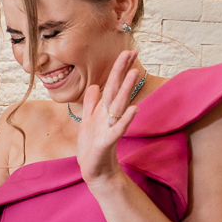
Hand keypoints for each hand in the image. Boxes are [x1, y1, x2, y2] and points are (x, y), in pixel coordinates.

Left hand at [78, 50, 141, 188]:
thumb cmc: (92, 146)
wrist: (94, 169)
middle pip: (117, 90)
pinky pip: (118, 129)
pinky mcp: (108, 142)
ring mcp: (110, 127)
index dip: (119, 69)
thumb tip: (95, 85)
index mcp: (103, 110)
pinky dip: (126, 119)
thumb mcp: (88, 121)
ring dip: (126, 89)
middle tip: (132, 52)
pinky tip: (134, 109)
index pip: (113, 85)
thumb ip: (91, 103)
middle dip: (123, 71)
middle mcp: (109, 116)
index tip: (128, 51)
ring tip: (134, 73)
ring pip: (119, 105)